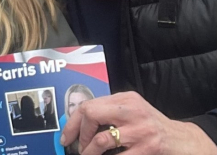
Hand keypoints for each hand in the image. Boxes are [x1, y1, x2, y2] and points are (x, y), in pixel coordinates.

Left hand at [60, 91, 216, 154]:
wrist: (182, 140)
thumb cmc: (151, 125)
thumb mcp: (132, 111)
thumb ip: (109, 111)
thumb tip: (78, 122)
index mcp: (125, 99)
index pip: (89, 105)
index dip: (73, 122)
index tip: (66, 136)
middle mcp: (132, 111)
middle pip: (91, 115)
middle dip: (80, 134)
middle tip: (78, 147)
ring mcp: (141, 130)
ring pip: (102, 139)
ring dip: (89, 152)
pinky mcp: (148, 148)